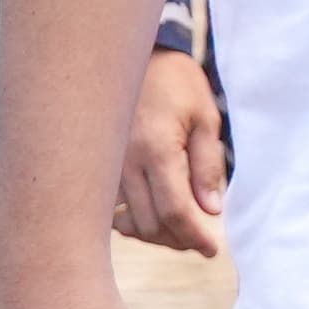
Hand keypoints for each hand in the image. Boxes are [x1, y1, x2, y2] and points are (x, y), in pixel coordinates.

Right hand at [115, 47, 227, 254]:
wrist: (135, 59)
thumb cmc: (177, 85)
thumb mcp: (205, 117)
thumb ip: (207, 165)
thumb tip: (211, 211)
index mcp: (156, 150)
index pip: (175, 210)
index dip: (195, 235)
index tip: (212, 249)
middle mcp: (124, 164)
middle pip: (150, 224)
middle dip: (178, 238)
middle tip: (202, 238)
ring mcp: (105, 169)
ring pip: (129, 223)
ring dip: (157, 234)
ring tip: (183, 229)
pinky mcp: (96, 170)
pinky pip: (111, 211)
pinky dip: (134, 221)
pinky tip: (154, 215)